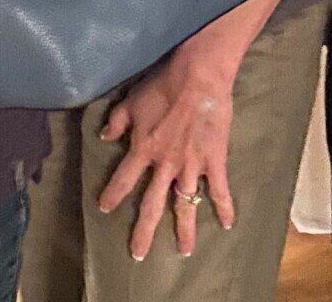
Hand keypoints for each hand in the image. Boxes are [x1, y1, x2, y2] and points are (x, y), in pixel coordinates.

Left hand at [94, 0, 292, 259]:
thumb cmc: (163, 84)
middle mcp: (164, 163)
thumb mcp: (131, 101)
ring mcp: (190, 164)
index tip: (104, 209)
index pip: (123, 180)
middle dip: (144, 231)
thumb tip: (105, 137)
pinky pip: (219, 189)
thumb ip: (117, 121)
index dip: (112, 195)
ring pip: (185, 204)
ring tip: (184, 251)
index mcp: (142, 149)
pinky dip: (223, 207)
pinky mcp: (213, 160)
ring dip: (185, 229)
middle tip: (138, 254)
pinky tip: (227, 224)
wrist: (198, 76)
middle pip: (152, 204)